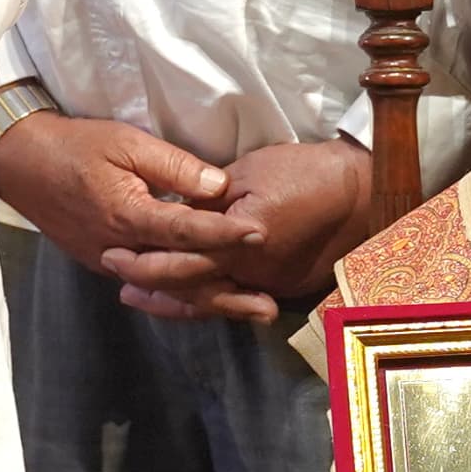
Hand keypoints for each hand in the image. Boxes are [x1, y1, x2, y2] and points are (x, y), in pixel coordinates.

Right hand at [0, 110, 265, 294]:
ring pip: (168, 290)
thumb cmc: (75, 146)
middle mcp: (121, 250)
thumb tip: (219, 187)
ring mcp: (110, 263)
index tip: (261, 233)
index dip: (226, 234)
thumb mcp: (126, 142)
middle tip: (268, 309)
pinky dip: (181, 295)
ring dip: (210, 302)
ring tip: (250, 312)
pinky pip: (150, 286)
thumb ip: (174, 166)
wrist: (21, 163)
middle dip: (228, 293)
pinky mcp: (104, 264)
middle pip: (183, 278)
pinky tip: (209, 300)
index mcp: (128, 216)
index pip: (188, 232)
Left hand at [103, 138, 378, 324]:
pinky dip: (204, 301)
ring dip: (172, 301)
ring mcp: (268, 283)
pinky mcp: (280, 287)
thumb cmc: (303, 170)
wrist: (357, 191)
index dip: (145, 258)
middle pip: (191, 286)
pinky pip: (232, 299)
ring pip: (210, 300)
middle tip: (117, 276)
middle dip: (151, 284)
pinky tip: (182, 300)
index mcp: (243, 236)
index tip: (113, 252)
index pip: (182, 256)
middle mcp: (254, 269)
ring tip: (139, 297)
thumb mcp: (248, 172)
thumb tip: (173, 211)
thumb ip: (208, 197)